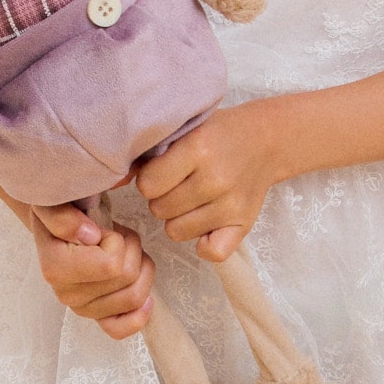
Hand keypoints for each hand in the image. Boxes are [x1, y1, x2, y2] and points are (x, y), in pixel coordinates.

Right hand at [29, 200, 154, 338]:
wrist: (58, 226)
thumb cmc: (60, 213)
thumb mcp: (54, 204)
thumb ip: (63, 216)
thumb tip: (88, 236)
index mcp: (55, 268)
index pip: (111, 265)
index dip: (118, 242)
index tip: (104, 231)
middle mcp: (67, 294)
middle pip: (127, 279)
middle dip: (132, 250)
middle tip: (119, 237)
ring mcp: (82, 308)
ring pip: (135, 297)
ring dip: (141, 268)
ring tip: (125, 252)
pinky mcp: (96, 316)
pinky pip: (120, 329)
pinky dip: (138, 316)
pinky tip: (146, 298)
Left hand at [135, 103, 281, 258]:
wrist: (266, 141)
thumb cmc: (218, 135)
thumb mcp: (186, 130)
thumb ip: (153, 152)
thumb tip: (117, 178)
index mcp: (198, 148)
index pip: (148, 184)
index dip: (149, 180)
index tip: (161, 171)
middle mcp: (215, 179)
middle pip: (159, 210)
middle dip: (162, 198)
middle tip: (179, 185)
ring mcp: (230, 204)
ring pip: (176, 232)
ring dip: (178, 218)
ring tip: (192, 200)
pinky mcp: (243, 224)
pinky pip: (212, 253)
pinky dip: (205, 244)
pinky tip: (206, 225)